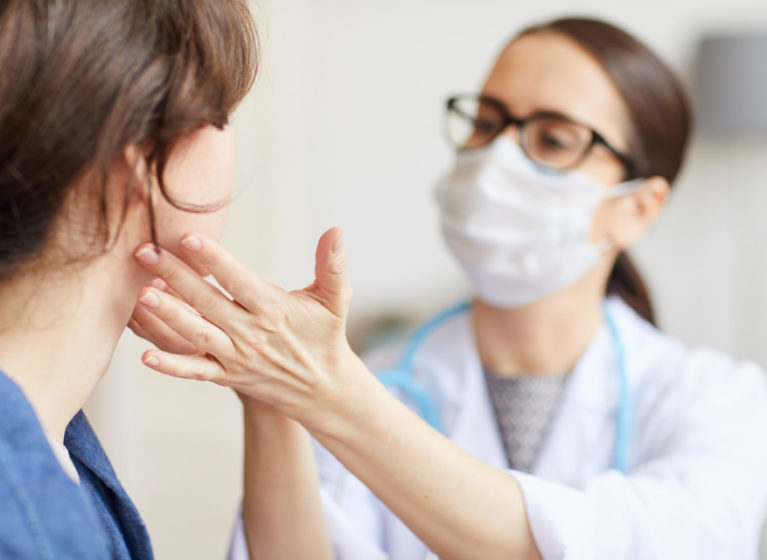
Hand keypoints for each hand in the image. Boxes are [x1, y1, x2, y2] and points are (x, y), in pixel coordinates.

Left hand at [131, 228, 358, 427]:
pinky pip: (196, 371)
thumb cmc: (325, 335)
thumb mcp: (335, 299)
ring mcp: (237, 357)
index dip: (213, 260)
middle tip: (144, 251)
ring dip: (168, 315)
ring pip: (196, 334)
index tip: (189, 237)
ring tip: (141, 294)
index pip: (238, 281)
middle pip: (208, 302)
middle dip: (175, 276)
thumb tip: (337, 230)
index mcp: (273, 309)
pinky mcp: (228, 376)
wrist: (324, 388)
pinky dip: (172, 366)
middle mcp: (251, 333)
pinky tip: (145, 356)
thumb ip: (332, 265)